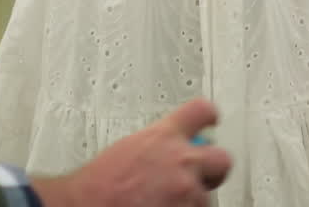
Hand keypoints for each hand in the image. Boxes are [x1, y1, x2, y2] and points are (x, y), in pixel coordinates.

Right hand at [31, 98, 230, 206]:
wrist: (87, 206)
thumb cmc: (99, 184)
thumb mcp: (130, 148)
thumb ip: (157, 146)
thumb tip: (166, 154)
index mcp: (165, 135)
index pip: (201, 112)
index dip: (208, 117)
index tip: (210, 121)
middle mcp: (182, 161)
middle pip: (221, 159)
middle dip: (212, 168)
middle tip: (200, 175)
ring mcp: (187, 193)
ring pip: (206, 198)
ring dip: (191, 200)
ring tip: (167, 202)